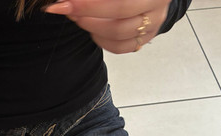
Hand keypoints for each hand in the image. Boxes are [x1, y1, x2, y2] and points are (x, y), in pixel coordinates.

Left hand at [45, 0, 170, 53]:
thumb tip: (67, 0)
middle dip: (86, 16)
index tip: (64, 3)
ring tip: (77, 15)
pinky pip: (120, 47)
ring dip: (91, 26)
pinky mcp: (144, 38)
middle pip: (118, 21)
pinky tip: (92, 28)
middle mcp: (156, 7)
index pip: (118, 3)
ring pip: (118, 34)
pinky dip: (101, 39)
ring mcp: (152, 25)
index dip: (87, 4)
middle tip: (67, 9)